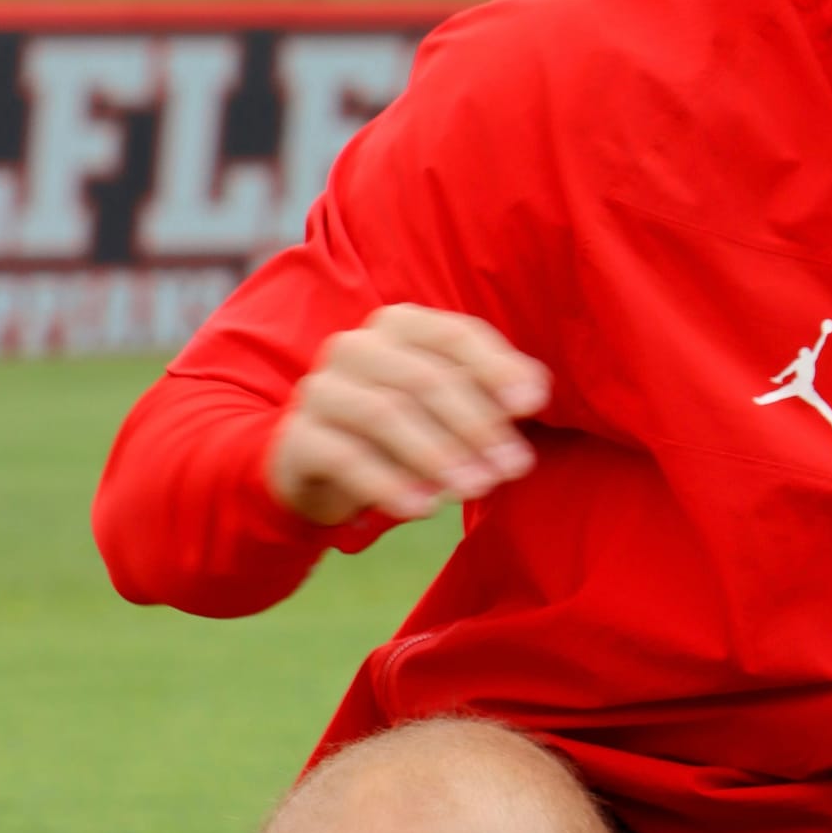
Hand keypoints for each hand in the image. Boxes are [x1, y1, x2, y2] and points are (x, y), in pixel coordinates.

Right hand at [268, 304, 550, 525]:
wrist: (319, 464)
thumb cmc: (405, 424)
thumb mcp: (450, 401)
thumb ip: (494, 388)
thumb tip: (535, 390)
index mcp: (401, 324)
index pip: (456, 335)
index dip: (497, 369)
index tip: (532, 406)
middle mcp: (358, 345)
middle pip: (426, 378)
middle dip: (476, 424)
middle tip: (513, 467)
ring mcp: (321, 388)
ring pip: (386, 414)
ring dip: (438, 454)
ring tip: (475, 488)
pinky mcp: (297, 436)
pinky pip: (346, 457)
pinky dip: (389, 483)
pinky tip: (424, 508)